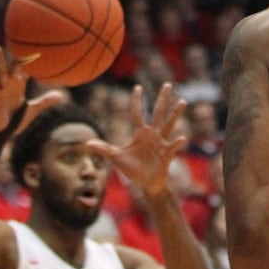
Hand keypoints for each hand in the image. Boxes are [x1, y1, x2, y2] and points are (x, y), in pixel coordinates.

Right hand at [0, 46, 61, 133]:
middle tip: (15, 39)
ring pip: (0, 73)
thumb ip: (46, 101)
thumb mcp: (33, 109)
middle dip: (14, 54)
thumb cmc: (16, 120)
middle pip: (12, 67)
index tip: (36, 46)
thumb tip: (61, 96)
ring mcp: (0, 91)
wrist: (3, 133)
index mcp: (18, 86)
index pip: (25, 69)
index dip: (30, 59)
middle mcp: (9, 85)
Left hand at [87, 83, 186, 199]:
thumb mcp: (117, 157)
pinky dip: (176, 143)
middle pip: (158, 113)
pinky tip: (181, 138)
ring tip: (182, 101)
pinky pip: (172, 147)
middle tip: (167, 84)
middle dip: (162, 99)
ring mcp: (161, 143)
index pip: (137, 113)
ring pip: (169, 125)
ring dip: (175, 114)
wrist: (147, 184)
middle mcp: (153, 134)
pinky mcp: (167, 154)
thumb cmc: (133, 169)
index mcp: (140, 133)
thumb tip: (86, 144)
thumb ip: (104, 149)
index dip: (137, 101)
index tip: (137, 87)